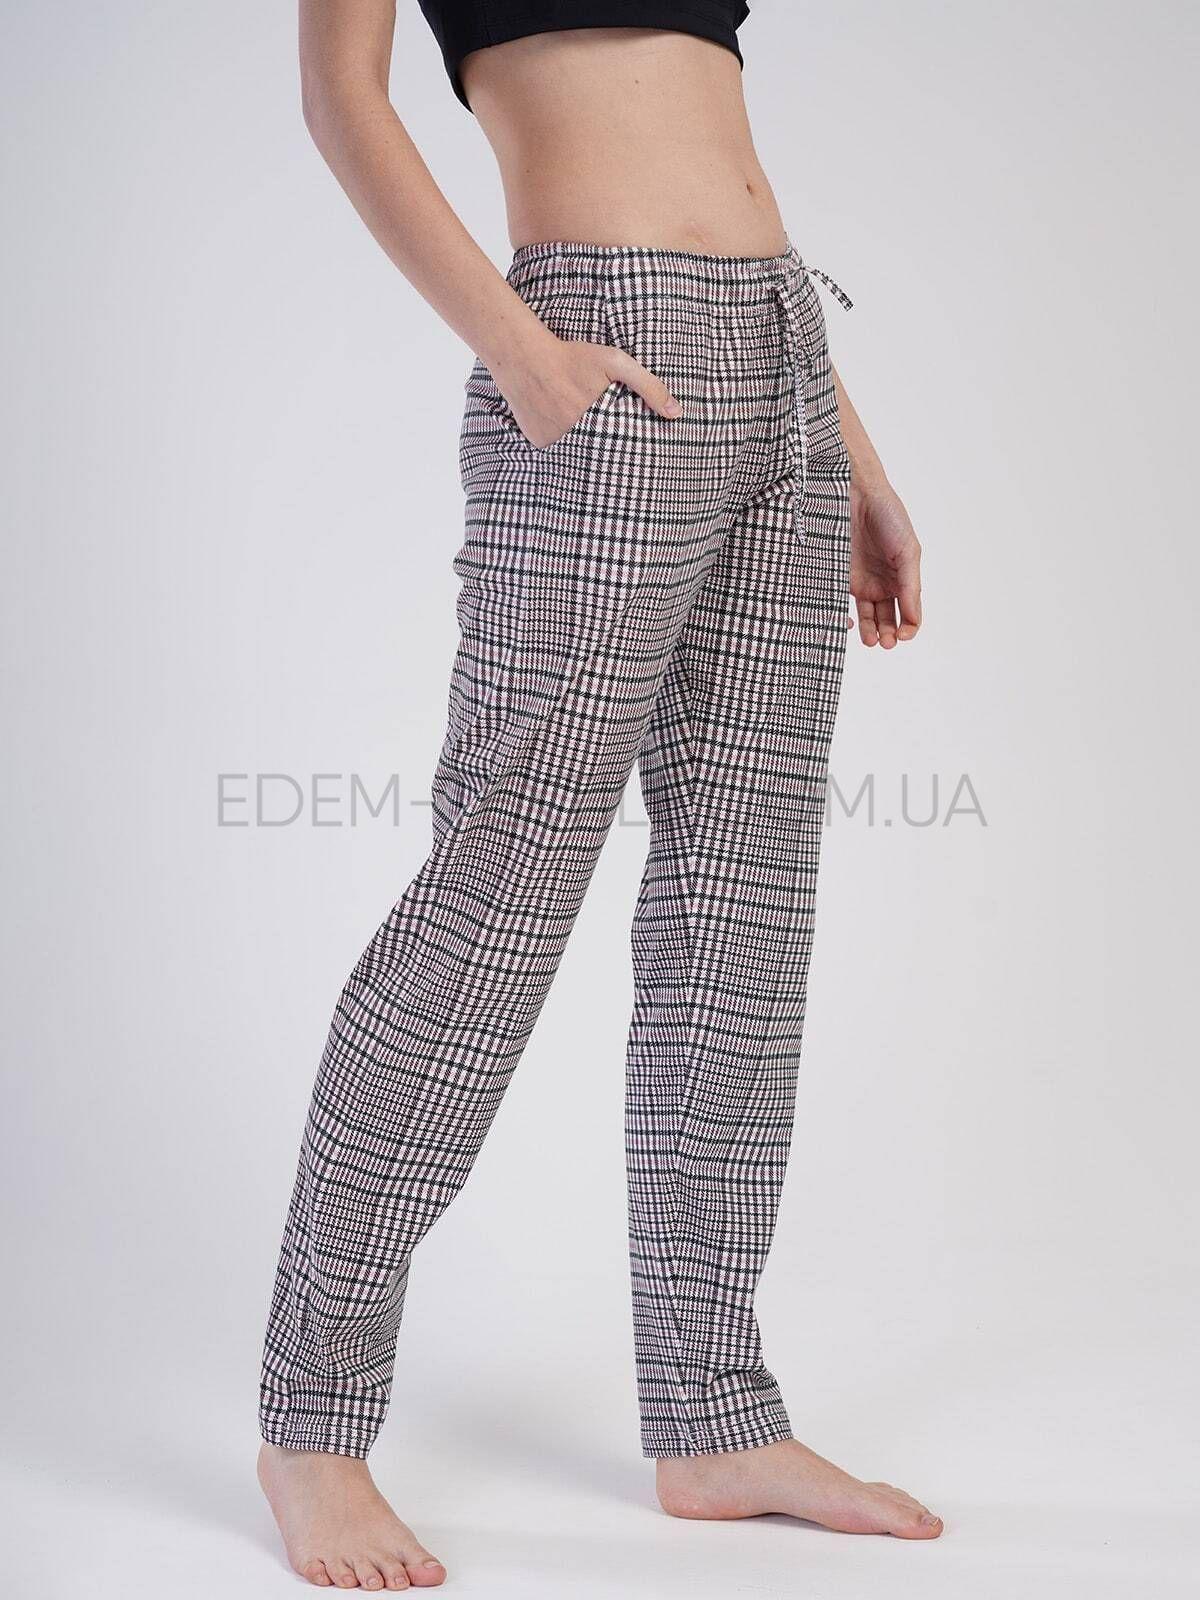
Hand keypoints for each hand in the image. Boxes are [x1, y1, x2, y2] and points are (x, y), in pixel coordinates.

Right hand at [494, 336, 680, 448]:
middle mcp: (575, 440)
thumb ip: (649, 386)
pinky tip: (562, 423)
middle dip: (608, 452)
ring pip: (578, 454)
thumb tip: (676, 413)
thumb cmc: (572, 357)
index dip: (630, 452)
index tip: (638, 456)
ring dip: (585, 447)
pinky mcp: (539, 443)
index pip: (622, 450)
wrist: (524, 357)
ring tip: (585, 430)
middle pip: (601, 455)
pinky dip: (563, 443)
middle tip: (613, 446)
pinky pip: (557, 450)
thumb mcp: (616, 363)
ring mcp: (555, 445)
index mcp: (598, 425)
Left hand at [848, 474, 922, 647]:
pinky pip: (840, 604)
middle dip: (887, 634)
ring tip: (870, 640)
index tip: (903, 635)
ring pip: (866, 617)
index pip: (909, 611)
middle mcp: (882, 582)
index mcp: (903, 577)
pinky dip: (844, 618)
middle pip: (887, 619)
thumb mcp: (907, 551)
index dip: (909, 627)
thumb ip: (910, 586)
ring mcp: (860, 581)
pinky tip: (849, 624)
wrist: (855, 493)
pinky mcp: (837, 577)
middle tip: (885, 643)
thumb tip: (914, 619)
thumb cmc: (888, 516)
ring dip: (869, 632)